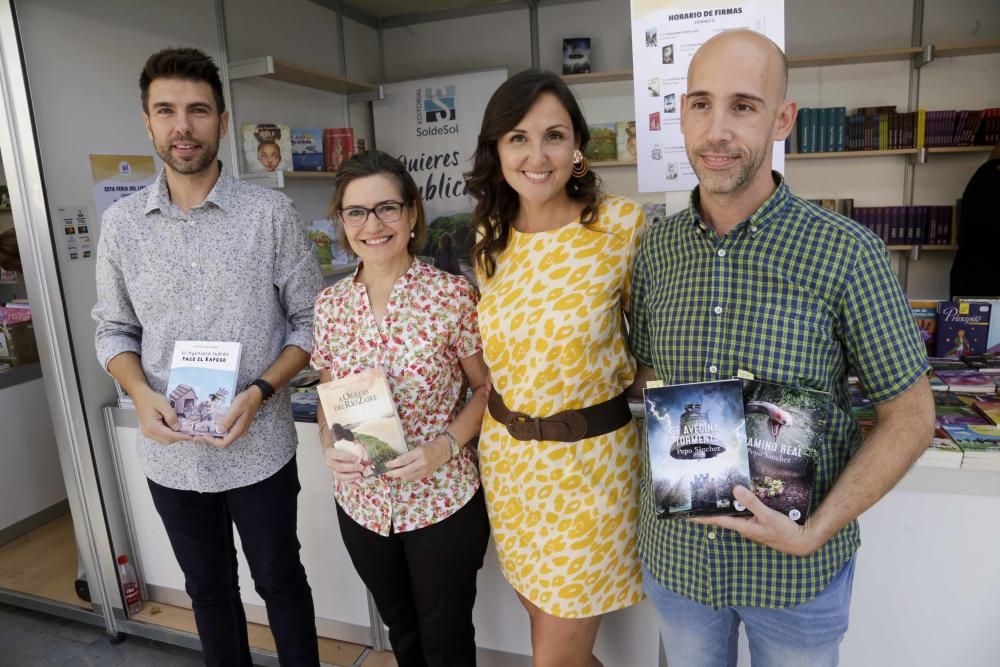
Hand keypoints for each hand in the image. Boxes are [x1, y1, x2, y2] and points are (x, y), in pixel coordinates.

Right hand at [134, 387, 189, 443]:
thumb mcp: (164, 405)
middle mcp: (149, 433)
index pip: (170, 436)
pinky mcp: (149, 432)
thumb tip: (178, 428)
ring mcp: (148, 433)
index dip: (182, 437)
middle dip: (180, 438)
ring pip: (165, 440)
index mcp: (152, 427)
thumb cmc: (152, 399)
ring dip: (176, 437)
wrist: (141, 397)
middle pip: (167, 440)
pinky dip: (170, 435)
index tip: (192, 436)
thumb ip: (171, 416)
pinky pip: (162, 437)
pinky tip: (177, 429)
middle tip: (191, 434)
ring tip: (185, 431)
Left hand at [194, 388, 262, 448]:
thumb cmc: (246, 401)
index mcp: (238, 430)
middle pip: (223, 441)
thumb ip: (227, 421)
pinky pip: (226, 431)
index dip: (212, 441)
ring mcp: (238, 429)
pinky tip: (210, 425)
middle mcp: (238, 432)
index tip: (203, 434)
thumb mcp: (236, 409)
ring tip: (201, 431)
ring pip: (224, 437)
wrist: (255, 395)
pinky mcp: (237, 425)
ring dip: (213, 435)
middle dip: (210, 439)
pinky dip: (217, 430)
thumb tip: (218, 431)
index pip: (224, 443)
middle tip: (197, 435)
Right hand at [323, 443, 372, 481]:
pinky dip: (350, 485)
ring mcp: (333, 471)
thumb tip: (365, 457)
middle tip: (362, 467)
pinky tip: (358, 486)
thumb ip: (356, 447)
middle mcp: (330, 463)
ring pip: (340, 477)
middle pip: (339, 467)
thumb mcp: (349, 442)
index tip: (357, 458)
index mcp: (330, 452)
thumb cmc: (344, 445)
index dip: (347, 457)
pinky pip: (343, 482)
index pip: (337, 455)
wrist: (336, 449)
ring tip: (360, 475)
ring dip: (351, 477)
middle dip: (351, 468)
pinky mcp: (339, 477)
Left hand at [384, 436, 450, 481]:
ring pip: (408, 477)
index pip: (403, 460)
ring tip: (394, 474)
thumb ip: (409, 455)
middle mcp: (422, 463)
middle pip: (404, 471)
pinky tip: (403, 475)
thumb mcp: (418, 448)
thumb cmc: (429, 447)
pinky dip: (407, 477)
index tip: (386, 465)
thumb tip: (396, 462)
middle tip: (387, 473)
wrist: (443, 451)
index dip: (393, 464)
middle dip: (394, 473)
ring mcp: (425, 470)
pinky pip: (414, 478)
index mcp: (419, 453)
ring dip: (400, 476)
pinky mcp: (427, 475)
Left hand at [692, 485, 822, 556]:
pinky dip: (739, 503)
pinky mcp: (758, 521)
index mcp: (742, 526)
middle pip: (723, 515)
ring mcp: (750, 524)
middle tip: (696, 496)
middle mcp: (743, 526)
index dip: (701, 516)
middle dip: (710, 507)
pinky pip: (744, 511)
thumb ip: (752, 502)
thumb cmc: (784, 532)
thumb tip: (735, 489)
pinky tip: (738, 494)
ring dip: (724, 503)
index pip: (716, 520)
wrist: (800, 541)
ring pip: (733, 512)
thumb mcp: (767, 515)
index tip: (686, 513)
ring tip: (712, 491)